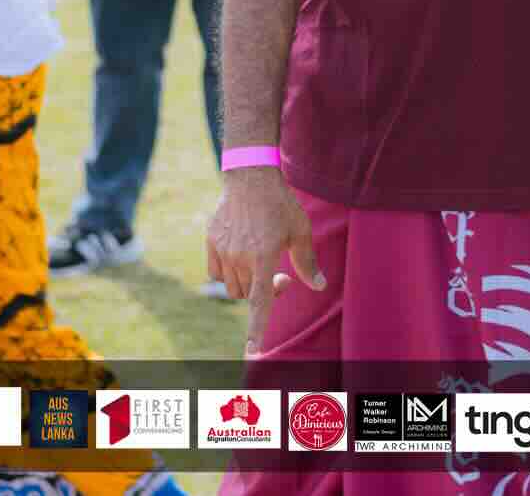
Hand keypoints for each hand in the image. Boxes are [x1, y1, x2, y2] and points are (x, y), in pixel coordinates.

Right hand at [206, 167, 325, 353]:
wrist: (250, 177)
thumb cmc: (281, 204)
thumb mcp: (301, 231)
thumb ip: (307, 262)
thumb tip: (318, 286)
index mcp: (263, 257)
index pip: (260, 302)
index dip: (258, 329)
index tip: (253, 351)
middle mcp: (239, 258)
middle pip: (248, 296)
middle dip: (263, 291)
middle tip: (279, 274)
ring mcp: (222, 250)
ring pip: (232, 286)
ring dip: (246, 283)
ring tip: (259, 260)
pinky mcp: (211, 242)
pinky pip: (215, 273)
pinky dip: (227, 273)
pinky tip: (239, 256)